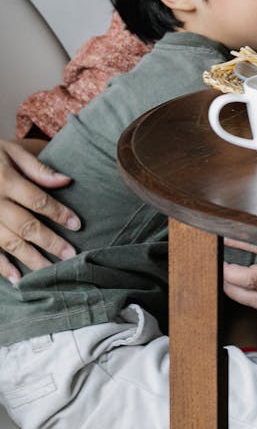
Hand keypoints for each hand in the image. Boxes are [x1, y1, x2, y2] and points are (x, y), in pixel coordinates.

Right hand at [0, 139, 79, 280]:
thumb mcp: (11, 151)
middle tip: (70, 255)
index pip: (38, 200)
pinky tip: (17, 278)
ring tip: (50, 272)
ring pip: (9, 242)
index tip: (77, 225)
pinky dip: (2, 266)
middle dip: (50, 241)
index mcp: (5, 180)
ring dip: (30, 258)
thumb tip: (66, 181)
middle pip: (25, 225)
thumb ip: (37, 167)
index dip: (58, 213)